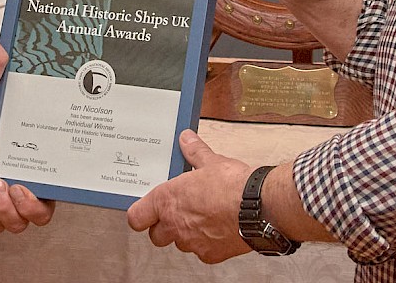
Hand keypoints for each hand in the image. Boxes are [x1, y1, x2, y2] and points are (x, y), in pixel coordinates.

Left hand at [0, 112, 54, 233]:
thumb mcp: (17, 131)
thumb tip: (38, 121)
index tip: (19, 187)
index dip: (31, 209)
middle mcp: (17, 203)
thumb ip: (28, 133)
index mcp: (36, 189)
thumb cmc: (4, 131)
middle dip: (6, 209)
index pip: (41, 215)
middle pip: (17, 225)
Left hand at [126, 129, 252, 263]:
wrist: (259, 208)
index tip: (146, 210)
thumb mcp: (211, 161)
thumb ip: (195, 152)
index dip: (140, 214)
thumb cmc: (234, 186)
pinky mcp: (210, 255)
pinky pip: (201, 252)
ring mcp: (192, 242)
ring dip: (185, 234)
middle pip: (156, 235)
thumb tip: (187, 140)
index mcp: (168, 200)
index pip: (136, 217)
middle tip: (177, 212)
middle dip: (164, 226)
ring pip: (179, 243)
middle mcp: (175, 224)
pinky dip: (207, 243)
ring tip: (202, 217)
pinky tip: (218, 229)